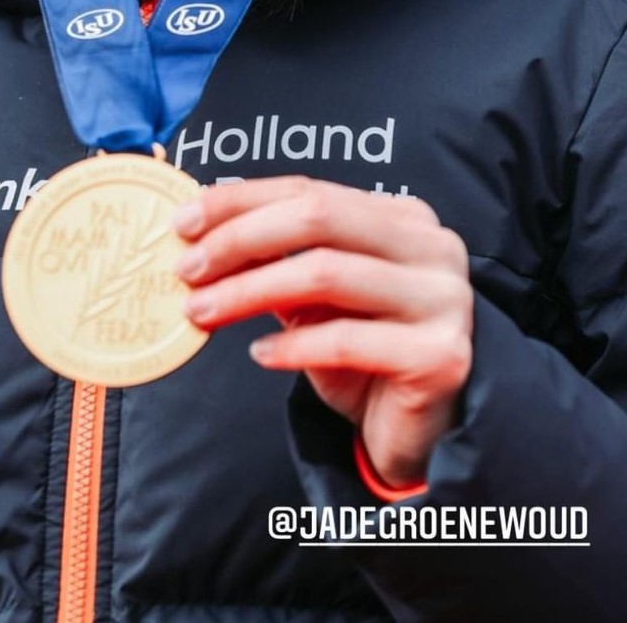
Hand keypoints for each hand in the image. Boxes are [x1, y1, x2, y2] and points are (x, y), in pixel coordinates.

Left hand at [174, 176, 472, 490]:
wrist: (422, 435)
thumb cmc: (364, 357)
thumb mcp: (315, 301)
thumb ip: (278, 263)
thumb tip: (200, 237)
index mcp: (402, 218)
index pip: (310, 191)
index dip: (240, 202)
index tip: (183, 223)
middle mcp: (432, 246)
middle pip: (317, 218)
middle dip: (239, 239)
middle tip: (187, 269)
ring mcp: (443, 297)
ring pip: (325, 273)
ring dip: (249, 291)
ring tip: (201, 312)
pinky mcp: (440, 354)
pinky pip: (346, 340)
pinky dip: (292, 345)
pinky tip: (258, 354)